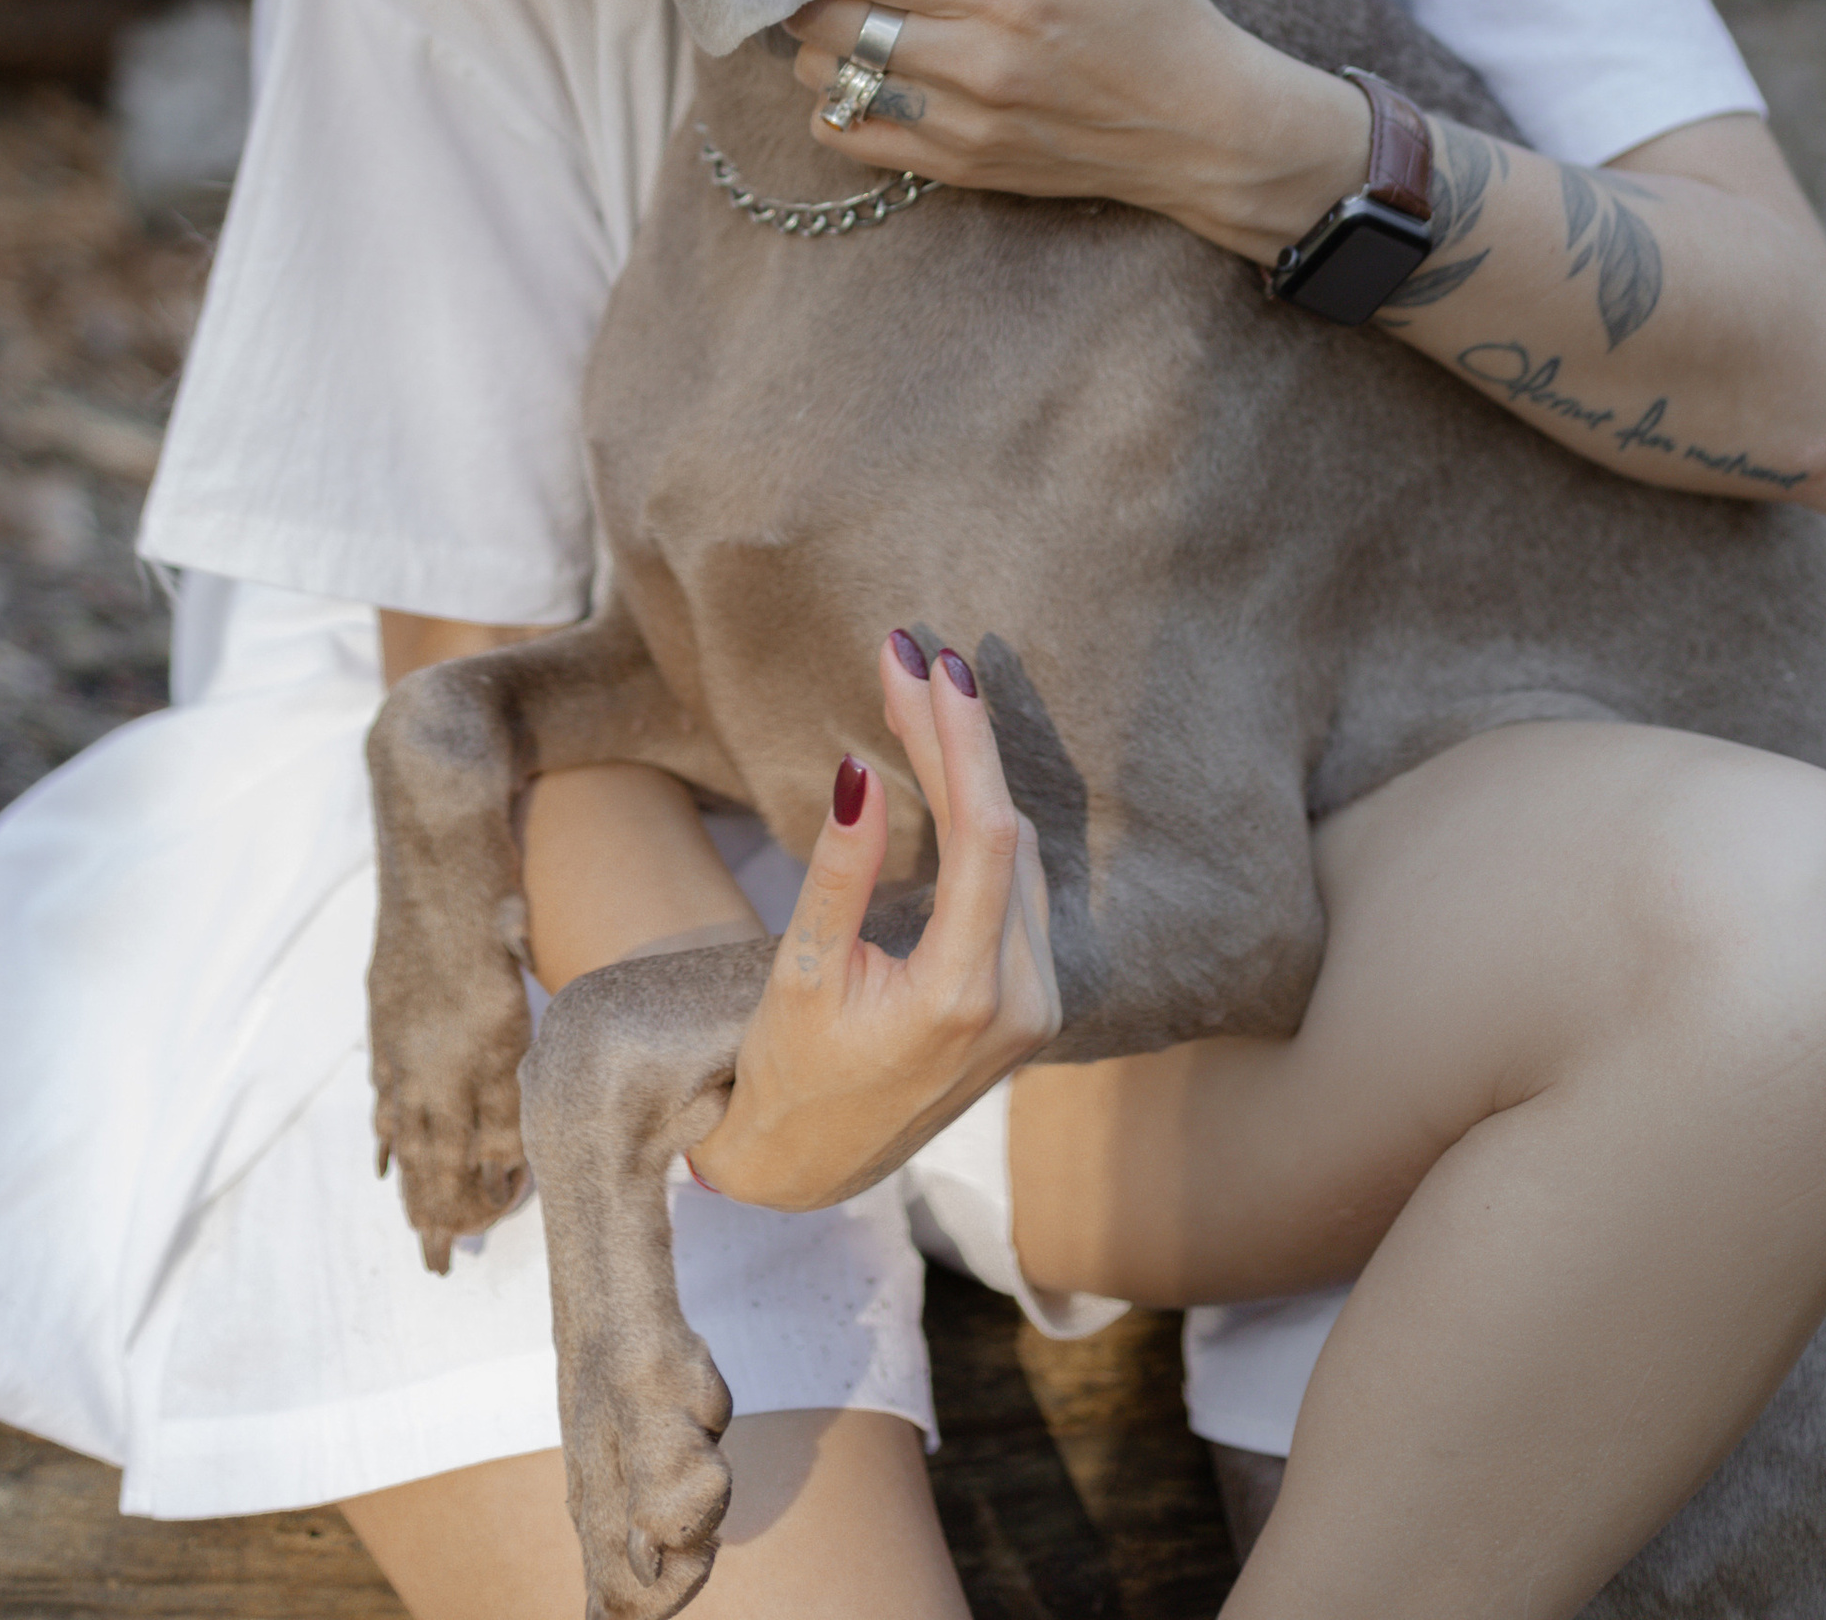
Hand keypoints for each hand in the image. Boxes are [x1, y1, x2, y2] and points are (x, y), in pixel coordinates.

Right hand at [683, 633, 1060, 1211]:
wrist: (812, 1167)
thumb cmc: (790, 1072)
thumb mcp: (798, 974)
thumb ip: (838, 873)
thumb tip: (858, 769)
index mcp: (963, 997)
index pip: (981, 837)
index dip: (960, 741)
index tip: (931, 666)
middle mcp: (1021, 1002)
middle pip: (1001, 833)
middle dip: (956, 739)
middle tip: (908, 657)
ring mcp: (1036, 1005)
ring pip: (1015, 853)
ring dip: (970, 772)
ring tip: (914, 694)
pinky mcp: (1031, 1002)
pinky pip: (1016, 884)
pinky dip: (983, 821)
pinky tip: (946, 767)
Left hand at [787, 0, 1364, 246]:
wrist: (1205, 130)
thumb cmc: (1159, 16)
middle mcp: (977, 60)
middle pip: (832, 20)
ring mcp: (964, 122)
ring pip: (828, 79)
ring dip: (817, 42)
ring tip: (841, 13)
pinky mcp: (961, 166)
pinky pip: (851, 138)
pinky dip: (834, 104)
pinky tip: (861, 74)